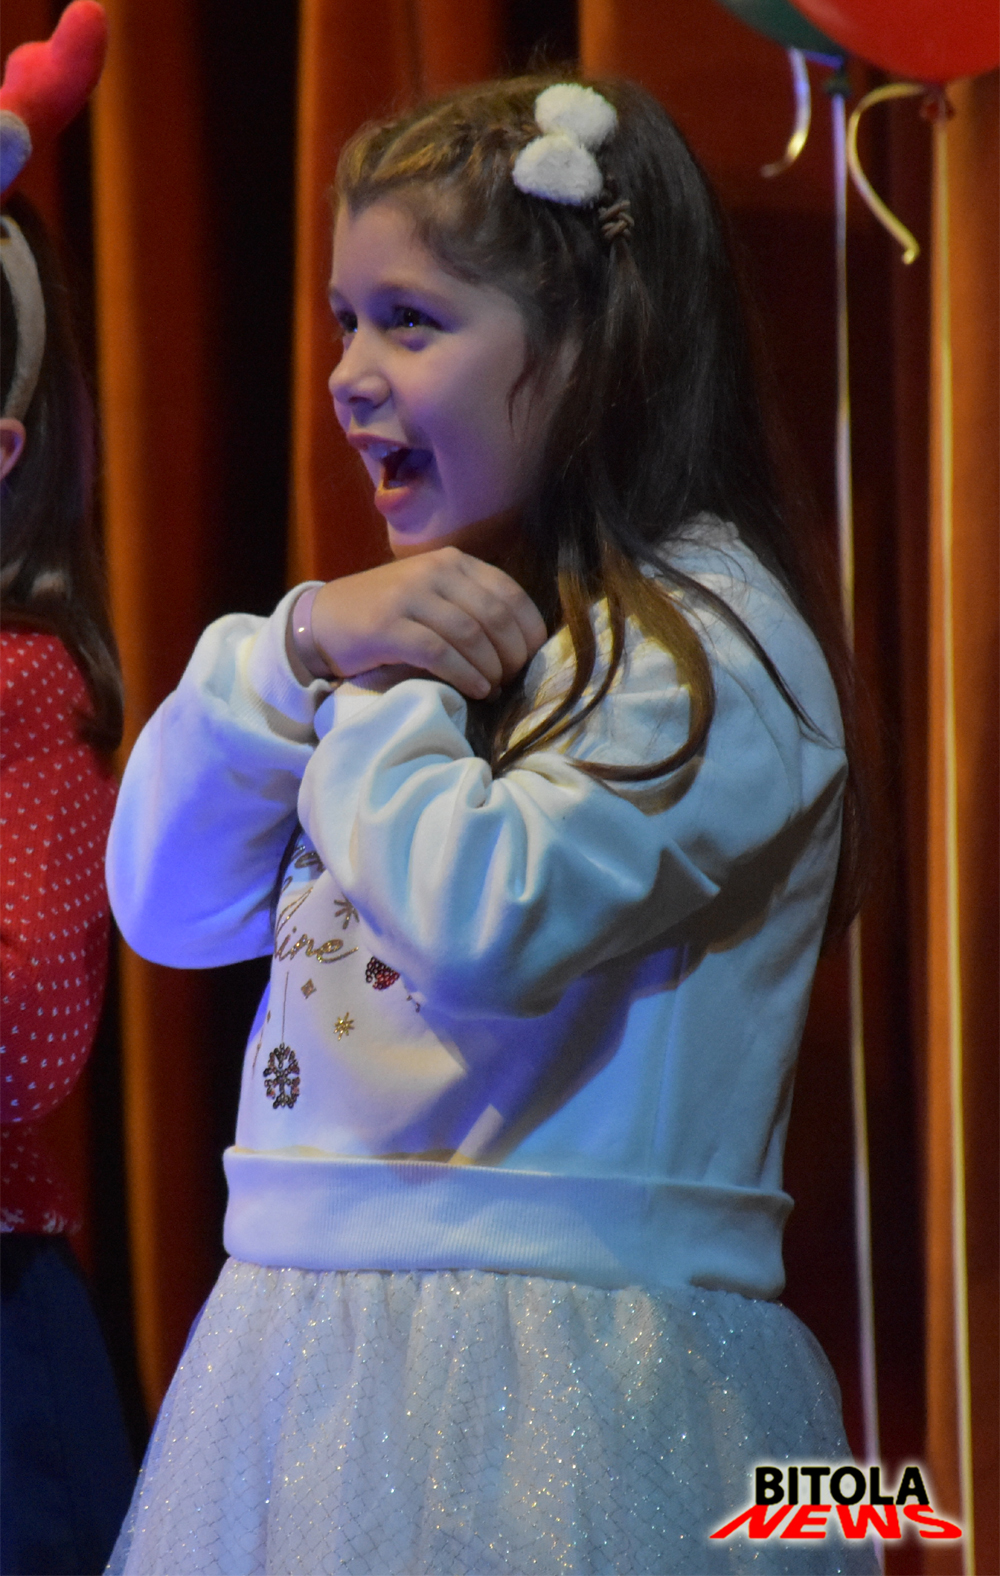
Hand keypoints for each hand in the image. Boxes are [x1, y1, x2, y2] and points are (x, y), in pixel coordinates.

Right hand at [309, 548, 547, 698]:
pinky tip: (476, 690)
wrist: (324, 619)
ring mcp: (410, 596)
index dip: (530, 630)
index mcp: (453, 561)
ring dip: (491, 668)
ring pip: (471, 634)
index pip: (510, 593)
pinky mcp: (389, 625)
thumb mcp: (434, 596)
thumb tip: (522, 644)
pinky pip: (441, 653)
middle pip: (496, 616)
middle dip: (513, 654)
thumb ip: (472, 606)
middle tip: (515, 679)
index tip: (534, 659)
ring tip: (495, 687)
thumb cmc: (388, 614)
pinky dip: (465, 675)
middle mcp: (434, 571)